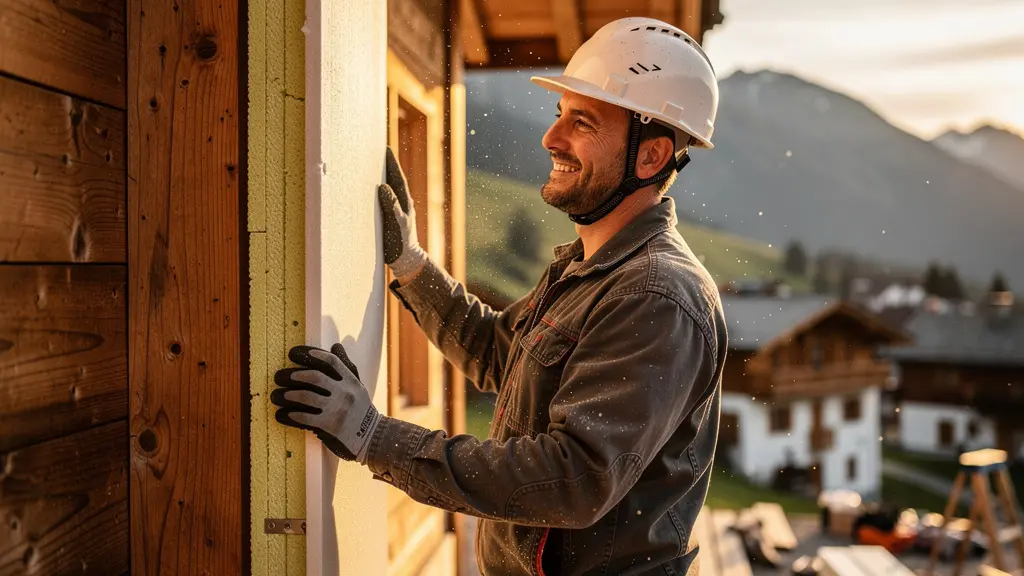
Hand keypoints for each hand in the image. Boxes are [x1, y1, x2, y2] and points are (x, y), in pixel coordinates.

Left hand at [271, 343, 381, 461]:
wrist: (372, 435)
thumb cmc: (362, 409)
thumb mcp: (358, 386)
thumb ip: (346, 367)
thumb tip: (335, 346)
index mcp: (351, 381)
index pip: (331, 362)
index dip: (313, 355)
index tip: (295, 353)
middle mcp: (345, 392)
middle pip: (315, 377)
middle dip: (295, 375)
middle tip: (282, 376)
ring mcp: (337, 409)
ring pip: (307, 397)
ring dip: (289, 395)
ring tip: (278, 395)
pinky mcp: (331, 425)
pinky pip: (306, 418)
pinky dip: (292, 415)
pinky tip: (284, 414)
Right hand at [379, 146, 426, 278]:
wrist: (407, 260)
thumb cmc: (401, 244)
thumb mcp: (396, 224)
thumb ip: (391, 206)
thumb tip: (384, 186)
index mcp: (404, 202)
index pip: (397, 177)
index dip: (391, 163)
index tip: (386, 148)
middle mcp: (402, 203)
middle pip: (395, 179)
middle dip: (388, 165)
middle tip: (380, 150)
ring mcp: (398, 210)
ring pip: (391, 187)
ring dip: (384, 175)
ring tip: (376, 163)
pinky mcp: (392, 217)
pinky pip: (386, 198)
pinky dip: (381, 189)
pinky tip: (375, 188)